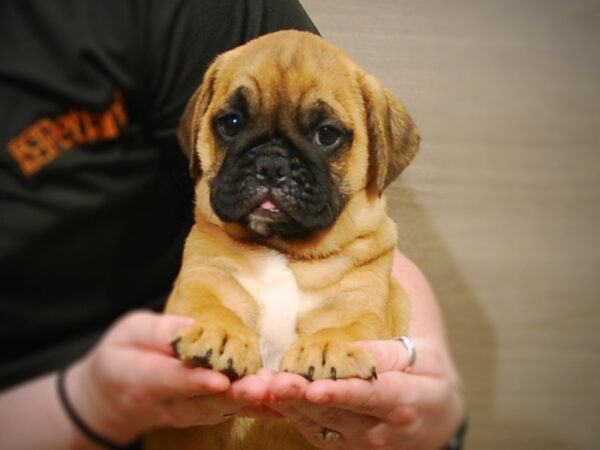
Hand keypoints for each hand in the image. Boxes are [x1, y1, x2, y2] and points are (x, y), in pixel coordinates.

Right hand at [64, 310, 271, 444]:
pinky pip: (232, 413)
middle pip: (204, 402)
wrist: (111, 398)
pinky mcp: (204, 414)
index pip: (172, 381)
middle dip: (236, 395)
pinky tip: (284, 405)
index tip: (220, 380)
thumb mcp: (128, 332)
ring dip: (251, 403)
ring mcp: (187, 414)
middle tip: (262, 388)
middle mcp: (168, 404)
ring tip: (278, 391)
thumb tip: (191, 325)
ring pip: (221, 411)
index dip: (197, 381)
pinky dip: (258, 410)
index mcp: (143, 379)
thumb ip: (157, 331)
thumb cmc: (121, 355)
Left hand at [268, 337, 463, 449]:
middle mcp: (379, 430)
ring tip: (260, 388)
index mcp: (402, 402)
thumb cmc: (428, 378)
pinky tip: (265, 397)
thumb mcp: (423, 357)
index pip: (368, 396)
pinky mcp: (343, 445)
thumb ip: (387, 354)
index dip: (340, 392)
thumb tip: (351, 350)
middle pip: (335, 413)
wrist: (436, 418)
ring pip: (318, 425)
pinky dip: (287, 414)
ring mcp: (359, 443)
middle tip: (274, 383)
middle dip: (301, 398)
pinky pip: (311, 430)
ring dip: (287, 407)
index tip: (315, 388)